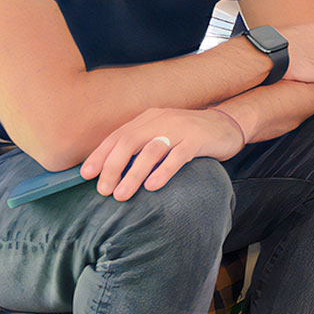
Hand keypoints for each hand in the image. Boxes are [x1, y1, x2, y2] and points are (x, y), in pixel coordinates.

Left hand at [81, 107, 245, 200]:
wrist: (228, 125)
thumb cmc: (190, 136)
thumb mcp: (163, 134)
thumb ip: (142, 145)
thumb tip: (113, 170)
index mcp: (149, 119)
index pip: (118, 136)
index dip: (100, 155)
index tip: (86, 174)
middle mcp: (162, 120)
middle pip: (129, 142)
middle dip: (112, 167)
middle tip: (104, 190)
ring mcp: (181, 129)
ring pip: (151, 151)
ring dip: (133, 174)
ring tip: (121, 194)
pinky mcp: (198, 140)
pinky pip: (178, 156)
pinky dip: (163, 171)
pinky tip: (152, 186)